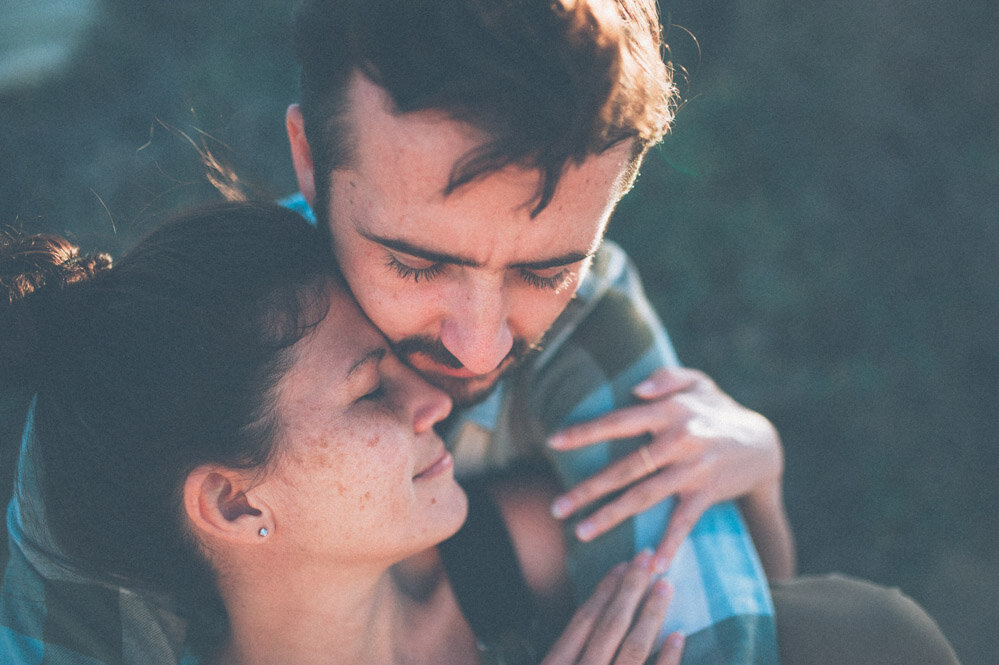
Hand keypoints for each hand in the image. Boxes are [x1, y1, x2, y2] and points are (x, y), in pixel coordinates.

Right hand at [542, 551, 684, 664]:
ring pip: (634, 647)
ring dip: (651, 614)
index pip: (583, 620)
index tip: (623, 565)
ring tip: (666, 587)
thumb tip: (590, 620)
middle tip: (647, 559)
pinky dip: (668, 656)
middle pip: (610, 625)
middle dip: (631, 589)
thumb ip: (565, 654)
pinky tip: (678, 635)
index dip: (604, 590)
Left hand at [548, 367, 784, 571]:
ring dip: (612, 516)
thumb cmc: (717, 410)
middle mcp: (679, 439)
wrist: (763, 442)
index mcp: (669, 411)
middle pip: (625, 467)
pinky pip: (684, 521)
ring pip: (645, 496)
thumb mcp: (698, 381)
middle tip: (557, 508)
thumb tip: (635, 388)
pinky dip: (670, 543)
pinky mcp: (708, 492)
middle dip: (588, 489)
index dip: (586, 432)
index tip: (553, 443)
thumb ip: (666, 377)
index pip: (619, 421)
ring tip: (581, 532)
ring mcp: (693, 468)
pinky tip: (652, 564)